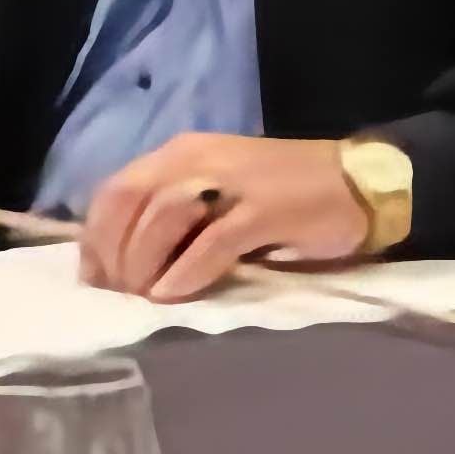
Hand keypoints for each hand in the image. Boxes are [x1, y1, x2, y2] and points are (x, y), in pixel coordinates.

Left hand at [74, 132, 375, 300]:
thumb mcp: (218, 198)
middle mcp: (197, 159)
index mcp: (181, 154)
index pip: (115, 191)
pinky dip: (186, 272)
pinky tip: (175, 297)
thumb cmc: (284, 198)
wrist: (359, 183)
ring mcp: (231, 181)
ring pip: (161, 218)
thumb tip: (127, 265)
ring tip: (145, 300)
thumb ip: (175, 220)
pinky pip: (211, 241)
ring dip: (143, 265)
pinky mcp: (263, 208)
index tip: (95, 280)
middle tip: (119, 297)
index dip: (95, 238)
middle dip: (113, 255)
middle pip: (129, 203)